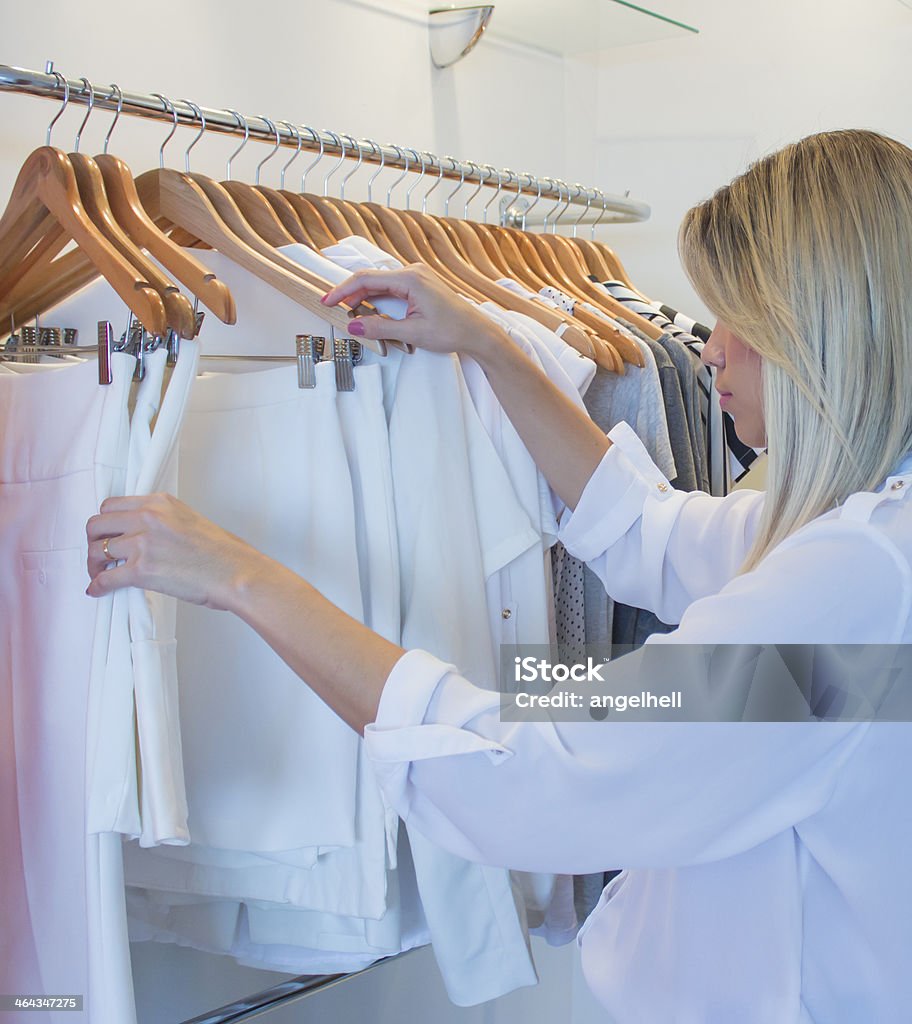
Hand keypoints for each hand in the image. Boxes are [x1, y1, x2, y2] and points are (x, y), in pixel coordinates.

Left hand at [85, 493, 263, 609]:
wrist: (236, 573)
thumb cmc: (223, 553)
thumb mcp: (191, 520)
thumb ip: (164, 521)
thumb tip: (147, 536)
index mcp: (160, 502)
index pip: (112, 505)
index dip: (106, 523)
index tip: (107, 535)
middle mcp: (148, 517)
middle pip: (97, 524)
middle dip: (93, 541)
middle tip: (98, 555)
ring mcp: (143, 543)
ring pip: (96, 550)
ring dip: (93, 565)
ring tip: (99, 574)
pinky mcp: (142, 570)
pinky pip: (105, 578)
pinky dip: (97, 586)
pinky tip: (97, 591)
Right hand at [322, 263, 506, 357]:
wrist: (476, 332)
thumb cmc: (452, 330)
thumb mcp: (412, 333)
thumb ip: (380, 328)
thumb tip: (353, 325)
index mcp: (410, 279)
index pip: (366, 279)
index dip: (343, 290)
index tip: (327, 301)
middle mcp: (413, 271)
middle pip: (371, 279)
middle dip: (350, 294)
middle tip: (334, 310)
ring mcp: (417, 276)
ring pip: (380, 283)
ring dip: (363, 297)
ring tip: (349, 313)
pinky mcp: (419, 284)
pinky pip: (391, 287)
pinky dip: (377, 297)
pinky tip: (369, 309)